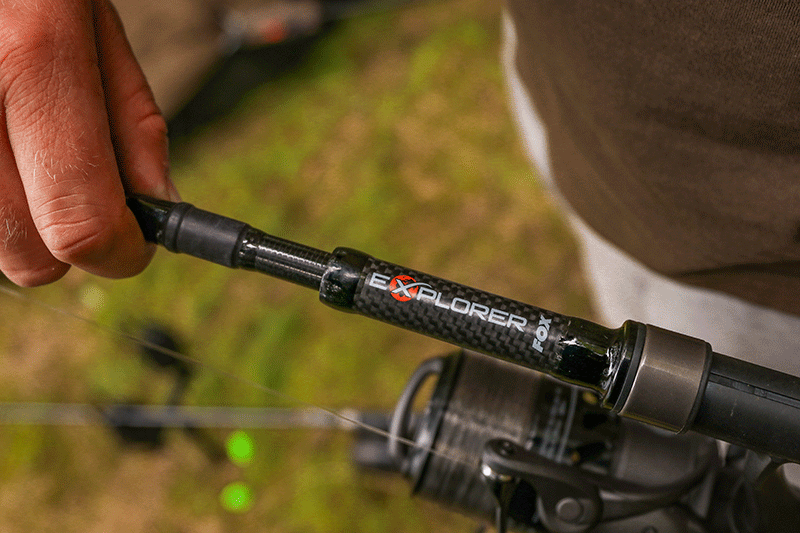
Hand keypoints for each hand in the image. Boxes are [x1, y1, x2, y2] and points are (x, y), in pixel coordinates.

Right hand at [0, 0, 177, 285]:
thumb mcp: (95, 21)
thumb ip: (133, 119)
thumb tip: (158, 206)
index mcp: (32, 53)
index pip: (80, 219)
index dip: (121, 252)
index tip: (134, 245)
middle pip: (28, 256)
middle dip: (68, 244)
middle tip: (80, 195)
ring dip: (18, 217)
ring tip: (26, 144)